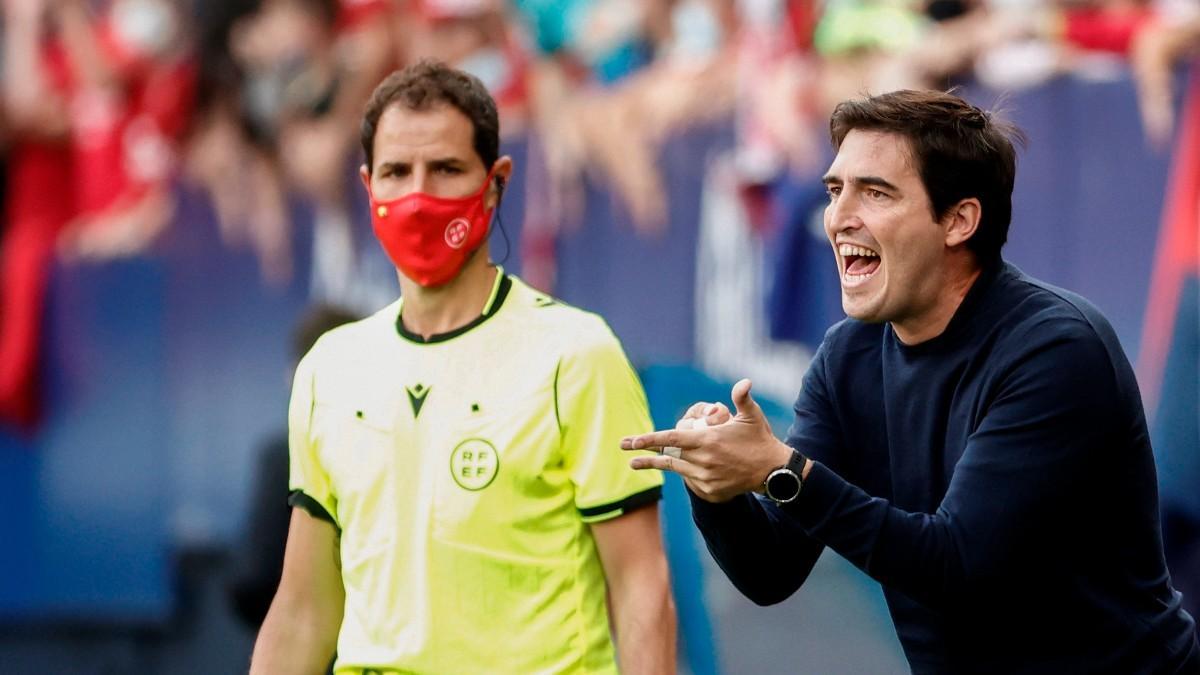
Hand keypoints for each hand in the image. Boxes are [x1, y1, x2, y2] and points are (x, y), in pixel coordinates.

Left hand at [623, 379, 792, 502]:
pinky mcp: (711, 492)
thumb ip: (742, 398)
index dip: (651, 439)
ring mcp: (707, 479)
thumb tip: (744, 381)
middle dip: (644, 453)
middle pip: (668, 456)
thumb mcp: (751, 416)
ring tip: (634, 464)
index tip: (633, 442)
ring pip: (675, 469)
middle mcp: (705, 461)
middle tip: (622, 446)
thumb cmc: (760, 439)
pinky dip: (684, 473)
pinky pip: (690, 481)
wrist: (774, 472)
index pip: (673, 439)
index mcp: (709, 441)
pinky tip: (679, 467)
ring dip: (655, 464)